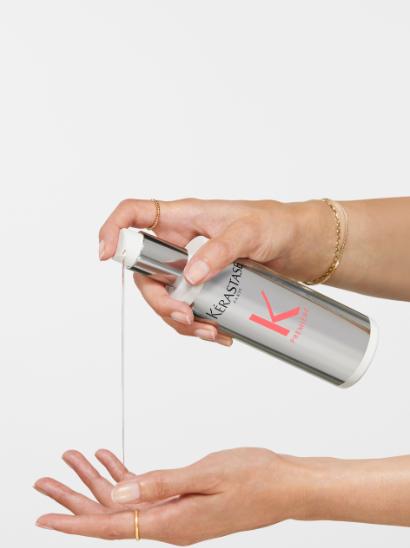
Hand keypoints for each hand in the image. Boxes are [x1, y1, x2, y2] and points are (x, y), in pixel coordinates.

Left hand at [34, 447, 309, 543]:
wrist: (288, 486)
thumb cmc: (256, 477)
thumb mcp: (206, 474)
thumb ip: (159, 483)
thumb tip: (116, 492)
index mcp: (173, 523)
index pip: (111, 527)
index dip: (74, 522)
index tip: (44, 519)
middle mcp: (170, 524)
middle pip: (110, 515)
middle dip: (75, 497)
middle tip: (44, 480)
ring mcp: (177, 515)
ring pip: (125, 502)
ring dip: (98, 480)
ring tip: (73, 457)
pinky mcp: (185, 503)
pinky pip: (145, 492)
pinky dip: (126, 474)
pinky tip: (110, 458)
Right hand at [99, 197, 329, 344]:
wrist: (303, 245)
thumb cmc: (276, 225)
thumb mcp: (250, 232)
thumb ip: (219, 249)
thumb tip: (189, 276)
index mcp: (184, 217)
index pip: (135, 213)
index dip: (113, 230)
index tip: (107, 256)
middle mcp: (181, 242)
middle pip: (145, 272)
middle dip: (158, 300)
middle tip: (183, 316)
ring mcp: (192, 266)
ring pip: (165, 297)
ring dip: (179, 320)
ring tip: (210, 332)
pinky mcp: (207, 287)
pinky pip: (189, 310)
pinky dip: (199, 326)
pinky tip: (222, 334)